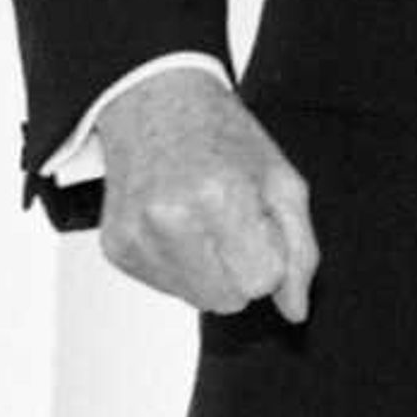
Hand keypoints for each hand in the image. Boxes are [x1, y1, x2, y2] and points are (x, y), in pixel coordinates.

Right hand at [91, 66, 318, 321]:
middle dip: (242, 268)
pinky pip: (168, 288)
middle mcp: (170, 220)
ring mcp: (136, 237)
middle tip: (234, 220)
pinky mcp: (116, 249)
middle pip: (230, 299)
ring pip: (198, 300)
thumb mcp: (281, 180)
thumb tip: (295, 313)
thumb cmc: (224, 138)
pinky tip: (180, 225)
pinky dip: (182, 265)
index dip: (271, 256)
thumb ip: (299, 250)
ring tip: (206, 220)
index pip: (262, 280)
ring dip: (212, 270)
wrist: (155, 103)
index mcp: (219, 197)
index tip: (260, 223)